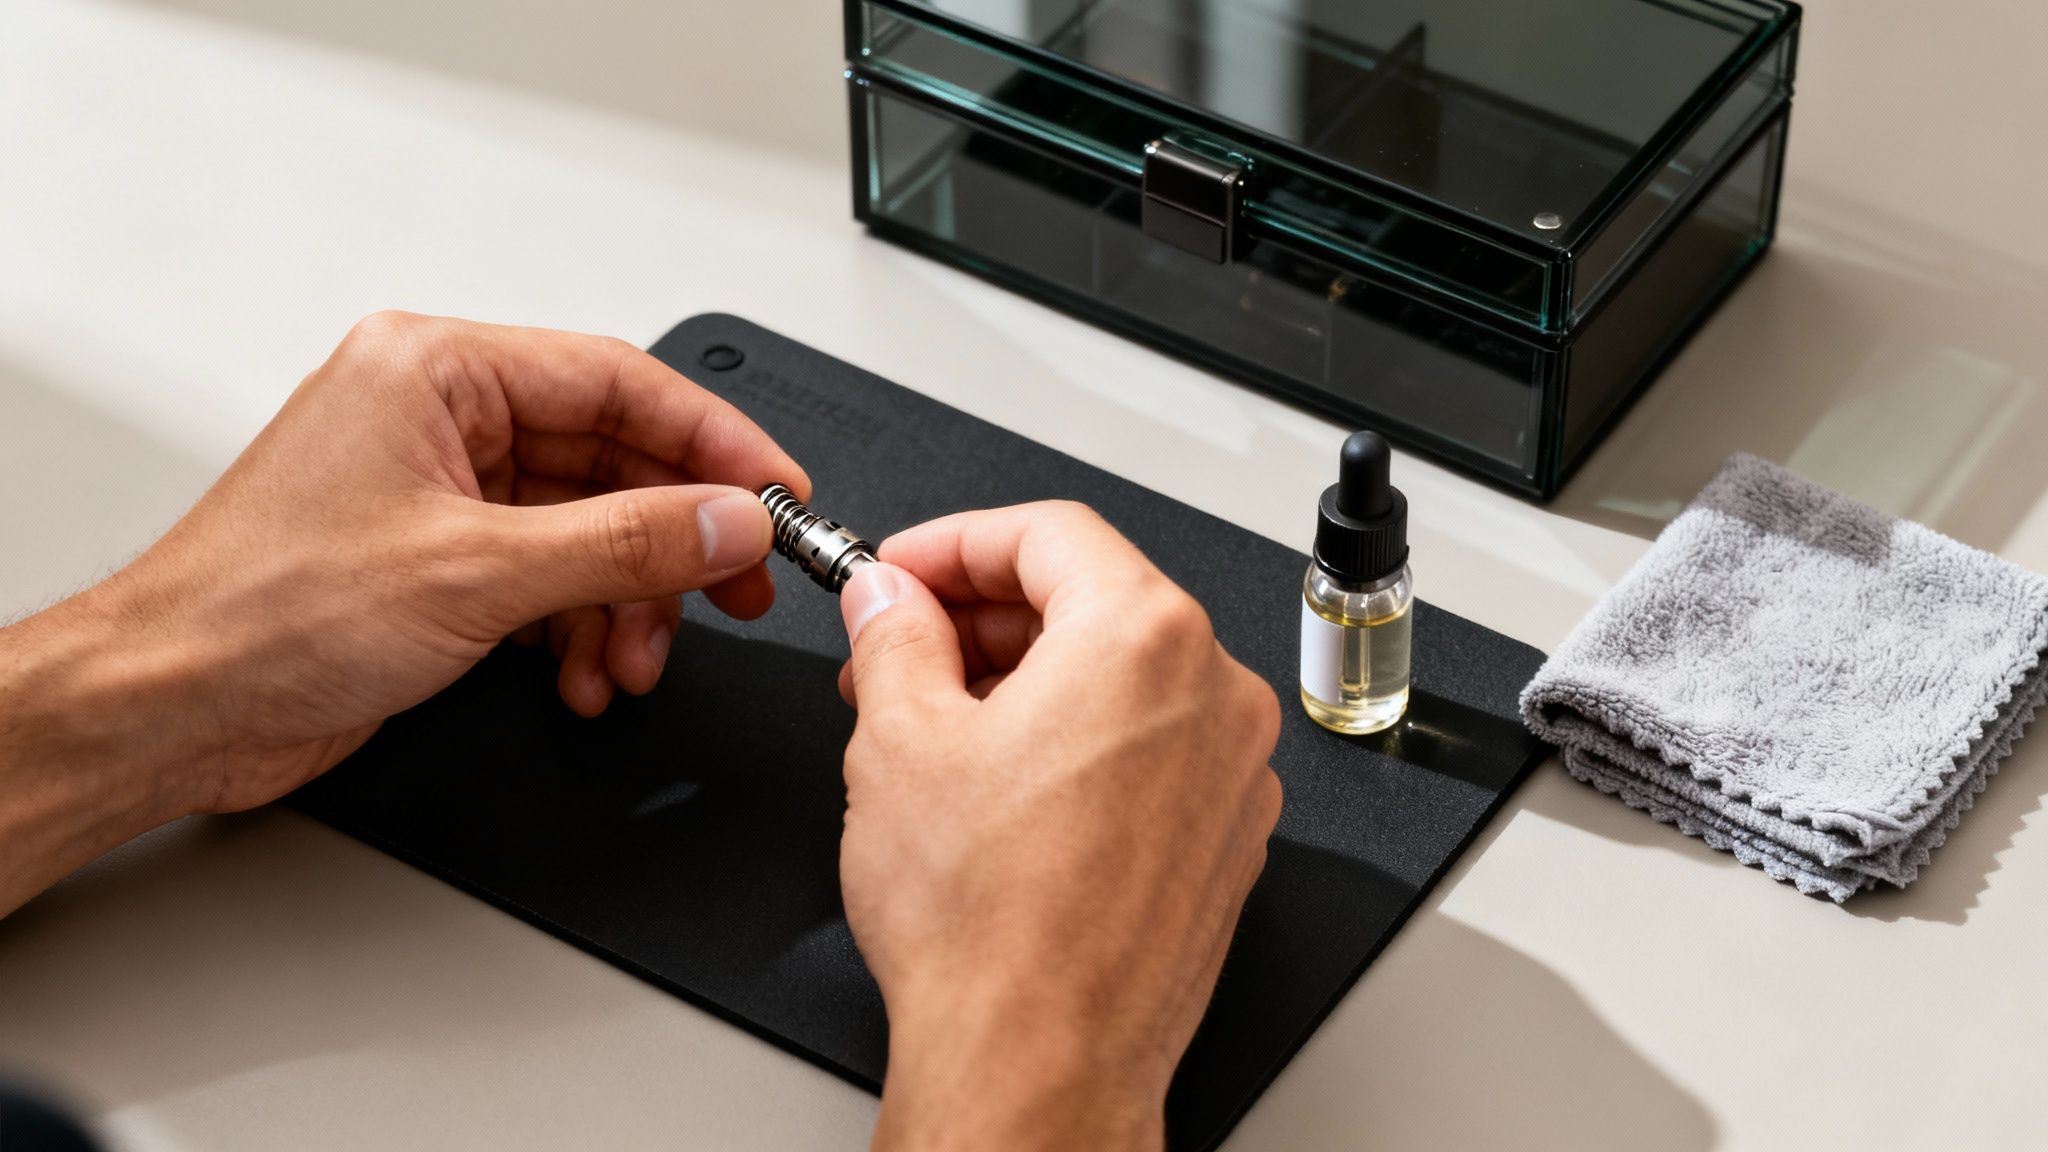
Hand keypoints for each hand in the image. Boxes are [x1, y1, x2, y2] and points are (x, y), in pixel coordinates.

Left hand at [0, 312, 806, 913]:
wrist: (171, 708)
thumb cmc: (260, 612)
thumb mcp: (477, 574)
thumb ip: (626, 543)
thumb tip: (728, 520)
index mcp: (435, 370)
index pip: (617, 380)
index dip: (713, 439)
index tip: (777, 490)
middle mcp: (440, 420)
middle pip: (611, 459)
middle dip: (675, 538)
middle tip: (739, 585)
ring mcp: (440, 492)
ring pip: (588, 531)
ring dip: (626, 603)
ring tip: (633, 659)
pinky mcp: (439, 562)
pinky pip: (551, 579)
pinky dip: (580, 629)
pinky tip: (582, 673)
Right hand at [834, 503, 1282, 1151]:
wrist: (1039, 1062)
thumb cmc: (989, 926)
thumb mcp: (897, 739)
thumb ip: (892, 634)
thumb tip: (889, 598)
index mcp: (1145, 638)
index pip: (1048, 532)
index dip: (953, 541)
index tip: (901, 571)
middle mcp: (1214, 695)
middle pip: (1093, 600)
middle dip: (982, 615)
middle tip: (900, 645)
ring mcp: (1232, 773)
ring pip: (1123, 678)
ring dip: (1026, 679)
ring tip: (936, 723)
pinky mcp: (1226, 839)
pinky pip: (1151, 750)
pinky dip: (1079, 741)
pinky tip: (1002, 784)